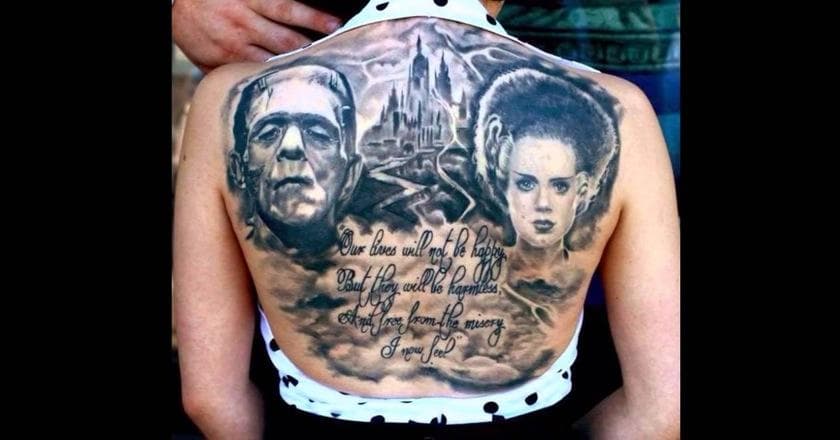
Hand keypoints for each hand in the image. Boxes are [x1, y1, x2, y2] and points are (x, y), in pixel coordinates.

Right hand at [173, 0, 341, 70]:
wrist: (174, 7)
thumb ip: (268, 3)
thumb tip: (298, 13)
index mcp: (248, 0)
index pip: (287, 9)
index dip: (313, 18)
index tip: (334, 25)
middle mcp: (241, 23)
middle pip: (284, 40)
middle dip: (309, 49)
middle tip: (331, 54)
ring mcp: (231, 46)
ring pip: (270, 61)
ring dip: (292, 66)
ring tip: (313, 71)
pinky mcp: (222, 63)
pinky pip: (249, 73)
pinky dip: (267, 78)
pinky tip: (283, 82)